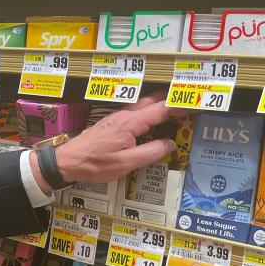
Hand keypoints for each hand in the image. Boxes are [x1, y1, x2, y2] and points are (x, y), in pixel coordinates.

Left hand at [30, 93, 177, 191]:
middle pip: (153, 101)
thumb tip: (171, 143)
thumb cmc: (95, 164)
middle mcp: (124, 115)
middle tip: (191, 105)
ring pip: (143, 106)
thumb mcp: (127, 163)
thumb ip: (151, 152)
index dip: (181, 106)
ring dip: (160, 106)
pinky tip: (153, 122)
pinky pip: (135, 113)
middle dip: (172, 101)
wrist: (67, 161)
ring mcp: (116, 117)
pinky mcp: (111, 123)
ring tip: (178, 111)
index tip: (197, 104)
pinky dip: (149, 113)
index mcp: (130, 122)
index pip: (162, 108)